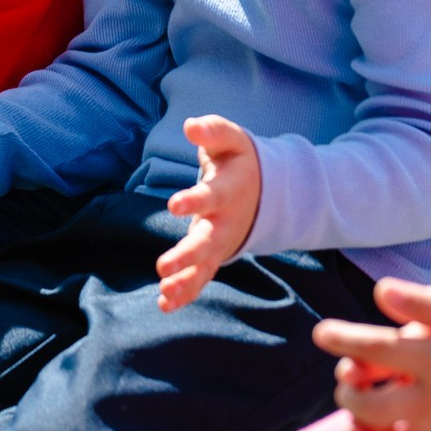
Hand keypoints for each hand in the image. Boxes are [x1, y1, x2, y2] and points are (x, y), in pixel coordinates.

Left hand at [157, 115, 262, 310]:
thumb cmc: (238, 160)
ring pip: (206, 266)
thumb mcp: (232, 139)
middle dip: (187, 255)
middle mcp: (227, 221)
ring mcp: (222, 242)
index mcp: (230, 190)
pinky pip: (202, 277)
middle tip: (163, 266)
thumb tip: (191, 126)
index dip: (194, 201)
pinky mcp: (215, 256)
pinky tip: (164, 304)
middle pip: (208, 241)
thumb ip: (213, 131)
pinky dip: (186, 292)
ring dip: (186, 281)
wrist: (267, 190)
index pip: (212, 196)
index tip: (174, 205)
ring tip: (165, 291)